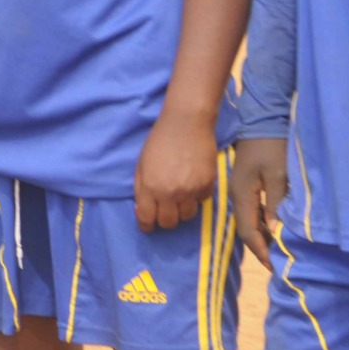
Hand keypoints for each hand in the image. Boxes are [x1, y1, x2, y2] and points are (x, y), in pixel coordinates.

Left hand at [133, 105, 216, 231]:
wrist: (187, 123)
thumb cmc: (159, 141)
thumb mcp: (141, 164)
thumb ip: (140, 188)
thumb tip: (142, 208)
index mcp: (150, 187)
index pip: (147, 218)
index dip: (146, 225)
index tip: (147, 225)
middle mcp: (170, 193)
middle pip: (169, 223)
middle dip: (164, 220)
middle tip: (164, 211)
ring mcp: (191, 191)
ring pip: (187, 217)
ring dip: (181, 211)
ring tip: (179, 199)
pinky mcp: (208, 185)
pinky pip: (202, 202)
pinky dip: (196, 198)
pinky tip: (192, 186)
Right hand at [229, 137, 286, 265]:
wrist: (262, 119)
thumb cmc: (272, 146)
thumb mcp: (278, 175)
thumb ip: (275, 203)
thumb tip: (274, 231)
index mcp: (242, 194)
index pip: (248, 231)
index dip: (260, 251)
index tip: (273, 266)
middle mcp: (237, 195)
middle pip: (246, 228)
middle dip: (259, 247)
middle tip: (275, 262)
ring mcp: (240, 188)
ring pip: (248, 219)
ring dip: (261, 235)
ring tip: (275, 249)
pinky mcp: (246, 182)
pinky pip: (252, 209)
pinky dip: (261, 222)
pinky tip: (271, 226)